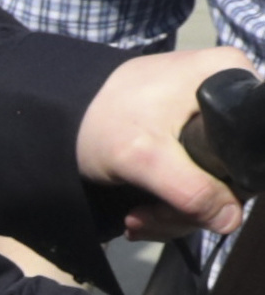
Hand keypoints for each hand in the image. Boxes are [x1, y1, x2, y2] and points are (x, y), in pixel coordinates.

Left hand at [79, 43, 255, 239]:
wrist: (50, 112)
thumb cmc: (97, 119)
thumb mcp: (144, 156)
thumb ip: (192, 190)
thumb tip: (231, 220)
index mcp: (231, 75)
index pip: (256, 146)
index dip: (234, 185)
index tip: (196, 208)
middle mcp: (228, 89)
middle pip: (234, 169)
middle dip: (192, 207)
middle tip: (149, 217)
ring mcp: (208, 114)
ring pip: (214, 181)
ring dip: (175, 213)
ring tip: (137, 220)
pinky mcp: (187, 135)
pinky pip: (194, 177)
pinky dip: (168, 204)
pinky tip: (138, 213)